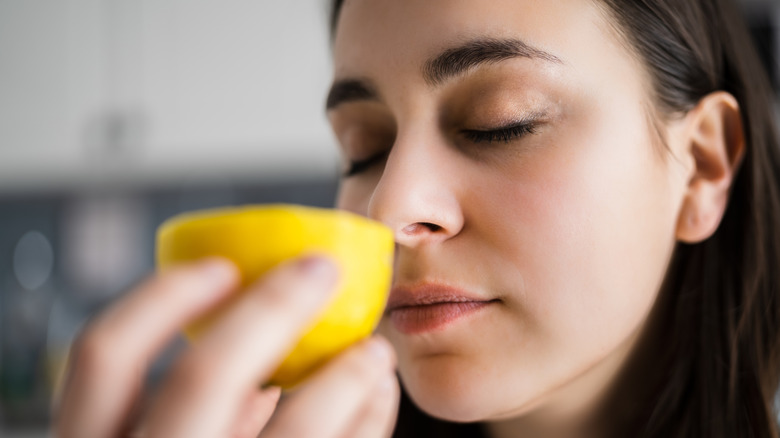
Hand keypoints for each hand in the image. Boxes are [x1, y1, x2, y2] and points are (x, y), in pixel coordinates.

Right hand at [53, 256, 398, 437]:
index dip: (162, 297)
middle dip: (272, 309)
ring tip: (375, 348)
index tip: (224, 265)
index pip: (105, 356)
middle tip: (321, 270)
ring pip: (293, 430)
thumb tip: (261, 353)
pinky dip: (365, 426)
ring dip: (344, 376)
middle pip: (203, 375)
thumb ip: (194, 417)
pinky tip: (376, 403)